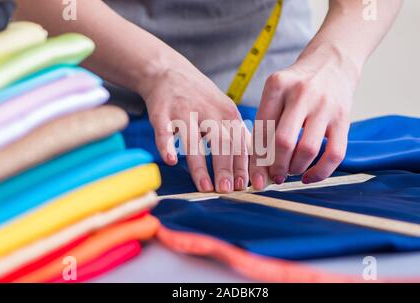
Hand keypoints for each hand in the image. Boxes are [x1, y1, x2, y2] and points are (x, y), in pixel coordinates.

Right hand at [139, 57, 249, 192]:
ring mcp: (184, 112)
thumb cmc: (201, 98)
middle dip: (225, 168)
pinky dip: (167, 146)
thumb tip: (257, 163)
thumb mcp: (226, 110)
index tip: (245, 185)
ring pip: (193, 142)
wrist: (169, 73)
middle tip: (227, 190)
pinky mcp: (162, 113)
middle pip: (220, 143)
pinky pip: (164, 132)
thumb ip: (239, 135)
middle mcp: (208, 112)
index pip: (239, 143)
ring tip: (205, 187)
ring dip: (200, 166)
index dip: (243, 165)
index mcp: (228, 114)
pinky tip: (171, 160)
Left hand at [250, 44, 359, 188]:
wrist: (332, 62)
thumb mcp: (276, 92)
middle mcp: (301, 93)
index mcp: (277, 85)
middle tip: (275, 176)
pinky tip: (309, 177)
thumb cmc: (297, 84)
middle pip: (284, 142)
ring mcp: (325, 105)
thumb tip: (258, 166)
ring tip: (291, 171)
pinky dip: (321, 172)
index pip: (262, 129)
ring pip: (308, 150)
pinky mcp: (343, 118)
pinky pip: (335, 154)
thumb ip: (266, 122)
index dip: (257, 158)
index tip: (257, 174)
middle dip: (276, 167)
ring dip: (296, 169)